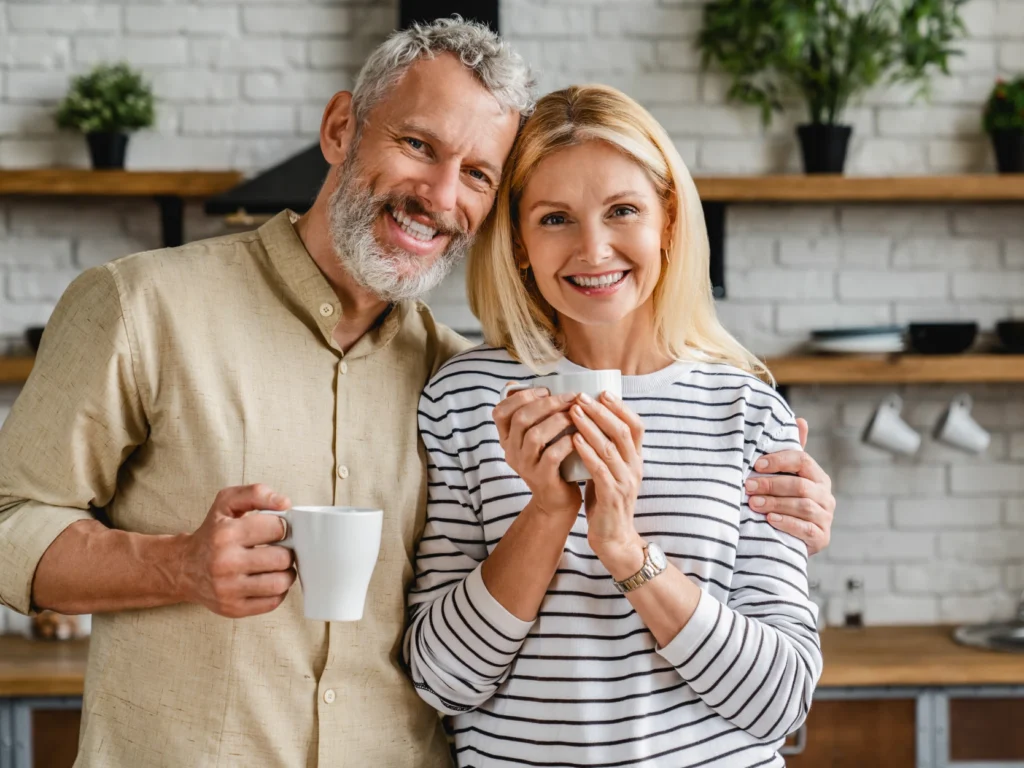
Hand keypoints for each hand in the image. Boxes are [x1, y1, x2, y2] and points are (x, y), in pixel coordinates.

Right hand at [177, 484, 296, 617]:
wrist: (184, 568)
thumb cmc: (212, 533)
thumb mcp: (226, 503)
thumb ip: (256, 493)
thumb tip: (285, 503)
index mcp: (225, 534)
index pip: (277, 528)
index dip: (282, 527)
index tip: (275, 529)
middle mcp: (225, 563)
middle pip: (282, 558)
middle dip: (286, 551)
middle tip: (278, 548)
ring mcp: (228, 589)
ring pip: (280, 582)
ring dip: (286, 573)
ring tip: (276, 565)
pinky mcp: (233, 608)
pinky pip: (273, 602)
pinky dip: (278, 591)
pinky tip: (268, 580)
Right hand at [493, 387, 581, 520]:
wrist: (556, 500)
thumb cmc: (552, 461)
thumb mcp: (539, 437)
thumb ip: (535, 414)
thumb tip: (532, 384)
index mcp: (507, 438)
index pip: (500, 411)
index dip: (521, 396)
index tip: (544, 389)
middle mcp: (511, 451)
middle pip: (521, 419)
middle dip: (547, 403)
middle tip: (570, 396)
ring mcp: (525, 466)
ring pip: (535, 435)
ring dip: (558, 420)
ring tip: (576, 413)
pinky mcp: (542, 478)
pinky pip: (552, 455)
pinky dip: (566, 442)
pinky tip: (579, 435)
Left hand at [569, 392, 645, 578]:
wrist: (613, 538)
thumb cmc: (607, 501)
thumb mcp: (611, 471)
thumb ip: (606, 450)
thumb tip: (589, 422)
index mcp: (636, 459)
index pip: (636, 426)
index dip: (621, 407)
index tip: (603, 392)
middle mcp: (635, 467)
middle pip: (623, 431)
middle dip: (602, 411)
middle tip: (582, 396)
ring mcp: (626, 481)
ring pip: (611, 447)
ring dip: (591, 427)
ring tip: (574, 411)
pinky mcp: (613, 496)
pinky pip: (600, 469)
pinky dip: (587, 452)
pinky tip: (574, 440)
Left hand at [746, 418, 835, 555]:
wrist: (790, 540)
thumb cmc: (786, 502)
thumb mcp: (788, 477)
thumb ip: (792, 453)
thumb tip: (800, 419)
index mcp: (818, 477)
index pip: (802, 460)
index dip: (780, 460)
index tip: (756, 464)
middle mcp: (826, 496)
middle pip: (800, 485)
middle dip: (771, 484)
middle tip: (748, 486)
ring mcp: (825, 518)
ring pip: (802, 506)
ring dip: (775, 503)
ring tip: (753, 503)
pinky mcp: (821, 538)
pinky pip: (805, 529)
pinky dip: (787, 523)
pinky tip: (770, 520)